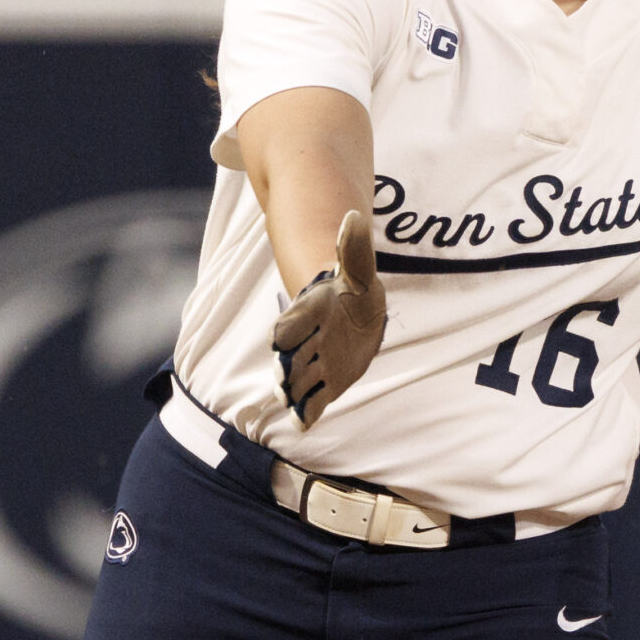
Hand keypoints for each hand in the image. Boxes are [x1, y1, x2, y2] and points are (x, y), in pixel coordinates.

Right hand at [271, 210, 385, 425]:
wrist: (359, 314)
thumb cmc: (353, 289)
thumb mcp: (358, 268)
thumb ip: (353, 248)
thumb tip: (352, 216)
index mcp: (309, 313)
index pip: (291, 323)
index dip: (287, 330)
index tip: (280, 339)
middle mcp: (306, 342)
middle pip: (290, 358)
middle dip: (286, 368)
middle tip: (284, 378)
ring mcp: (314, 365)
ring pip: (298, 382)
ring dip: (294, 392)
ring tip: (291, 402)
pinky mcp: (327, 385)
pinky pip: (314, 403)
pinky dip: (307, 413)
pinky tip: (303, 423)